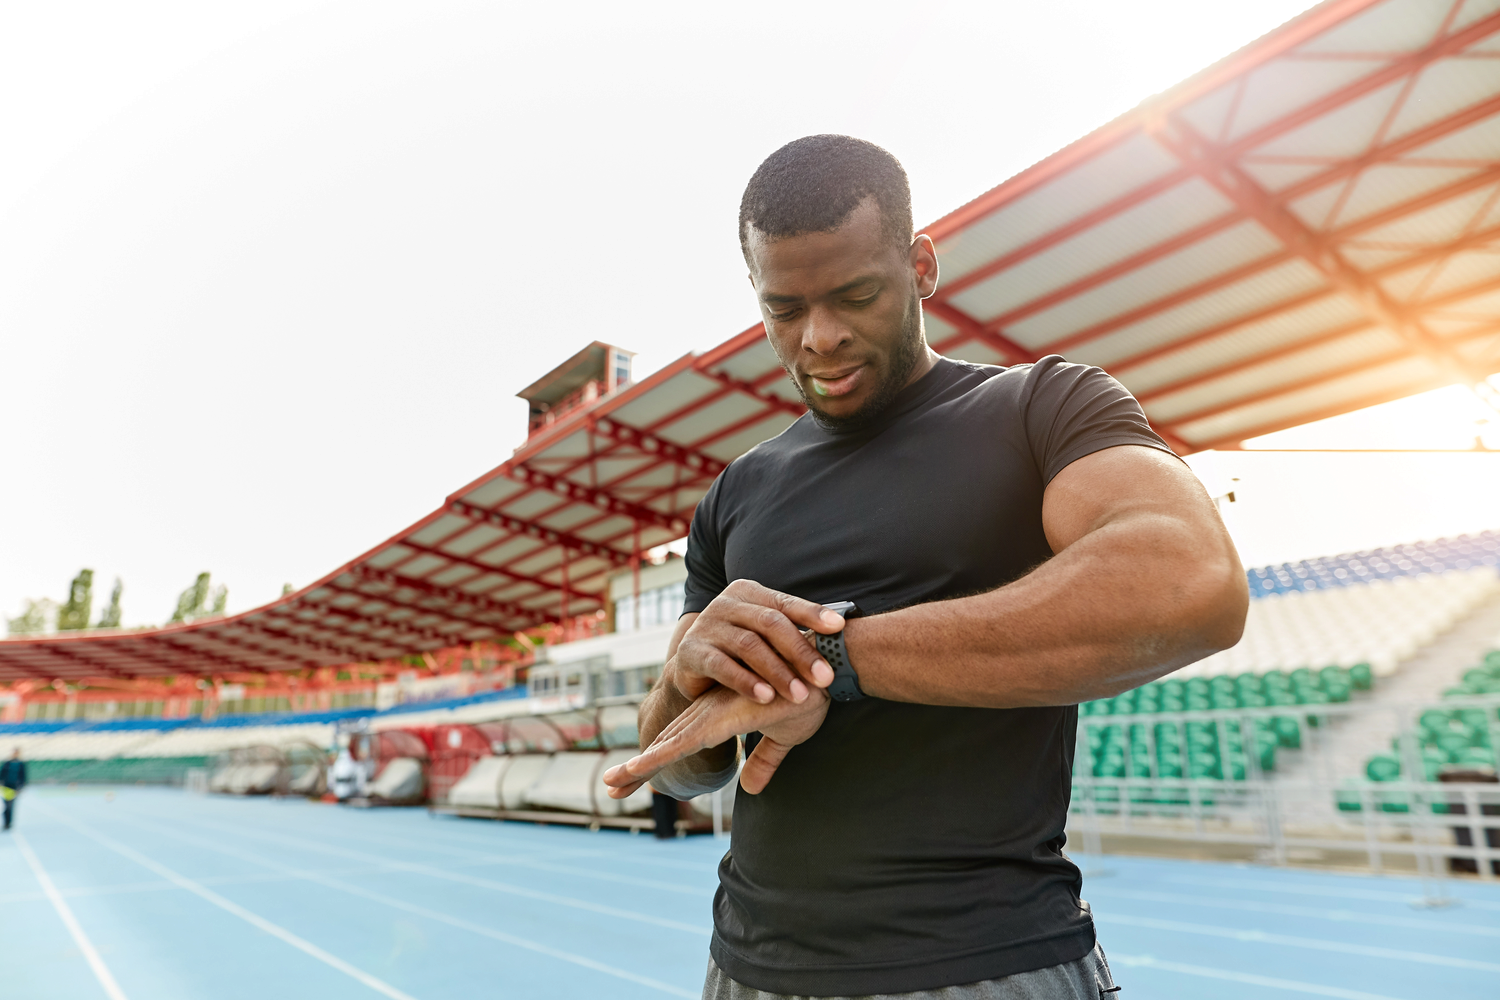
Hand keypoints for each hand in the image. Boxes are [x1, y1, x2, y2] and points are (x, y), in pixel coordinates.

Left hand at [603, 684, 828, 796]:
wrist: (823, 672)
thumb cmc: (807, 696)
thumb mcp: (783, 739)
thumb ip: (763, 762)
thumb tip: (750, 789)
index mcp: (720, 717)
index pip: (681, 743)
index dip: (657, 760)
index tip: (633, 779)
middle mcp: (710, 714)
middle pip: (666, 744)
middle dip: (638, 769)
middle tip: (610, 787)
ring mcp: (713, 716)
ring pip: (666, 745)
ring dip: (639, 767)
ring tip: (612, 785)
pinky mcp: (722, 718)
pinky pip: (685, 742)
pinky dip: (660, 755)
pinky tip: (639, 766)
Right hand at [670, 579, 845, 705]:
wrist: (694, 670)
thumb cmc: (740, 651)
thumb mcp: (765, 637)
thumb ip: (793, 630)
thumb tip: (841, 627)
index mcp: (748, 593)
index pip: (785, 602)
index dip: (813, 614)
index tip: (839, 628)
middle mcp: (726, 603)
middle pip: (769, 623)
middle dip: (800, 651)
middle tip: (825, 677)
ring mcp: (706, 625)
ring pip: (748, 645)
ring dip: (777, 672)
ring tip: (799, 695)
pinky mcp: (690, 652)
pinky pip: (721, 665)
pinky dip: (746, 682)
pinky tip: (766, 697)